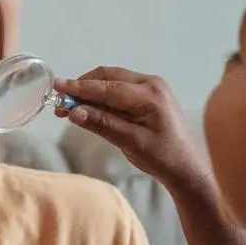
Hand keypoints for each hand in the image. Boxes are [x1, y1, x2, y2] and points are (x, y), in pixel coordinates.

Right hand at [54, 66, 212, 194]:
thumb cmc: (164, 157)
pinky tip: (89, 109)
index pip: (107, 87)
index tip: (57, 87)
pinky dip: (102, 96)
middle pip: (108, 77)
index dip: (79, 88)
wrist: (187, 167)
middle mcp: (151, 84)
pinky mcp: (148, 95)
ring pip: (112, 81)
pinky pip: (119, 89)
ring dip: (90, 92)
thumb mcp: (131, 142)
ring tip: (69, 107)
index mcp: (150, 94)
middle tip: (60, 101)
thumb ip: (103, 124)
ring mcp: (151, 87)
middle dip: (82, 88)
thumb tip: (74, 112)